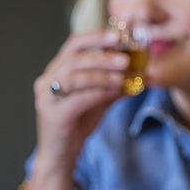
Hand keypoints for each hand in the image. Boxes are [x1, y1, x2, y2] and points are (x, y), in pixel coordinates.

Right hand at [34, 28, 130, 168]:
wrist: (62, 153)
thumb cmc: (79, 123)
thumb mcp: (101, 99)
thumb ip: (116, 85)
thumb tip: (142, 73)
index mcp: (58, 70)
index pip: (74, 45)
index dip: (96, 38)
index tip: (118, 36)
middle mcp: (48, 80)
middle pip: (74, 58)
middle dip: (101, 56)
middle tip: (126, 59)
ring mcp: (47, 96)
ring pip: (74, 77)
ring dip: (101, 74)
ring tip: (123, 75)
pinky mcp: (52, 113)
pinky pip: (77, 98)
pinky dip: (98, 92)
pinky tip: (114, 91)